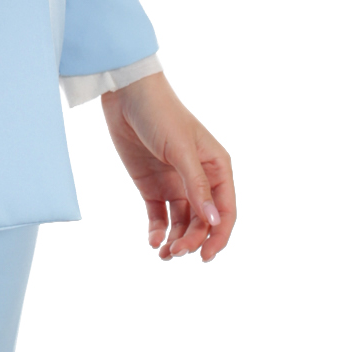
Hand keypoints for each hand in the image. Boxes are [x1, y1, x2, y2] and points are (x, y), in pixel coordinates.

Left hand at [100, 73, 235, 261]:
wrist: (126, 95)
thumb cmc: (161, 114)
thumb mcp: (181, 149)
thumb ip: (197, 186)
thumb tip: (214, 221)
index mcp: (217, 167)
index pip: (225, 210)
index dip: (219, 236)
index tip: (205, 256)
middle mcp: (199, 178)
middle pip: (203, 221)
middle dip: (192, 240)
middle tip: (176, 253)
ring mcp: (175, 183)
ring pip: (182, 223)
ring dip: (176, 240)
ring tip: (164, 254)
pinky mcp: (152, 185)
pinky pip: (160, 216)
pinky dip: (158, 231)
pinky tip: (153, 241)